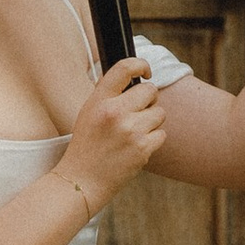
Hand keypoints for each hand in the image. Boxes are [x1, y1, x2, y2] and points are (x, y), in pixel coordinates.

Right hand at [65, 54, 168, 206]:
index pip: (124, 68)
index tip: (145, 72)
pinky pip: (162, 134)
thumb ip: (110, 95)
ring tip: (133, 133)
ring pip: (160, 113)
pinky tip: (136, 147)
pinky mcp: (143, 148)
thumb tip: (137, 80)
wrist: (82, 180)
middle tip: (136, 114)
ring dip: (152, 121)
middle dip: (147, 101)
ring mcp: (130, 130)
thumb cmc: (87, 145)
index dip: (141, 65)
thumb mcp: (89, 112)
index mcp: (99, 100)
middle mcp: (115, 111)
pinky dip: (153, 140)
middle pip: (150, 90)